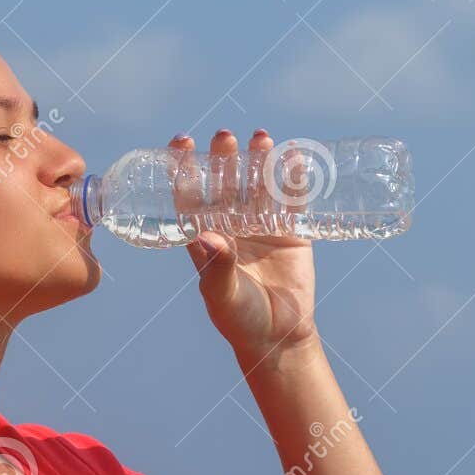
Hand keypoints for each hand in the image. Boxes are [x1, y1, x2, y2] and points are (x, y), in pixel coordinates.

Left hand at [171, 128, 320, 368]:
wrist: (279, 338)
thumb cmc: (239, 319)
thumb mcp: (221, 295)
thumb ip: (216, 266)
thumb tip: (208, 236)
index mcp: (205, 237)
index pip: (190, 195)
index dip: (185, 168)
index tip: (182, 143)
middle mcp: (231, 226)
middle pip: (225, 183)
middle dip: (224, 158)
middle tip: (224, 137)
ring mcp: (261, 226)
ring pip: (258, 185)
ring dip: (258, 160)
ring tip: (261, 137)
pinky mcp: (291, 232)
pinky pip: (292, 200)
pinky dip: (293, 178)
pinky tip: (293, 156)